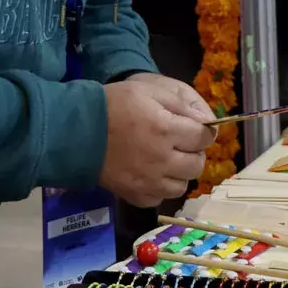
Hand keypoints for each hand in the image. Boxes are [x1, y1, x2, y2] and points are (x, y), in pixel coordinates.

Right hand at [98, 74, 217, 206]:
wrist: (79, 132)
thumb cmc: (114, 105)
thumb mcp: (148, 90)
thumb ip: (181, 103)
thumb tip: (208, 121)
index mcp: (166, 130)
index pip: (204, 137)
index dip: (203, 131)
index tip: (194, 128)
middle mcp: (162, 160)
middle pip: (197, 164)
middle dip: (193, 152)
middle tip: (179, 142)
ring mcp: (149, 182)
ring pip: (182, 185)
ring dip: (179, 172)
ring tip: (166, 159)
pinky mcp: (136, 195)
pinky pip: (161, 197)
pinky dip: (161, 187)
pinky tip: (151, 173)